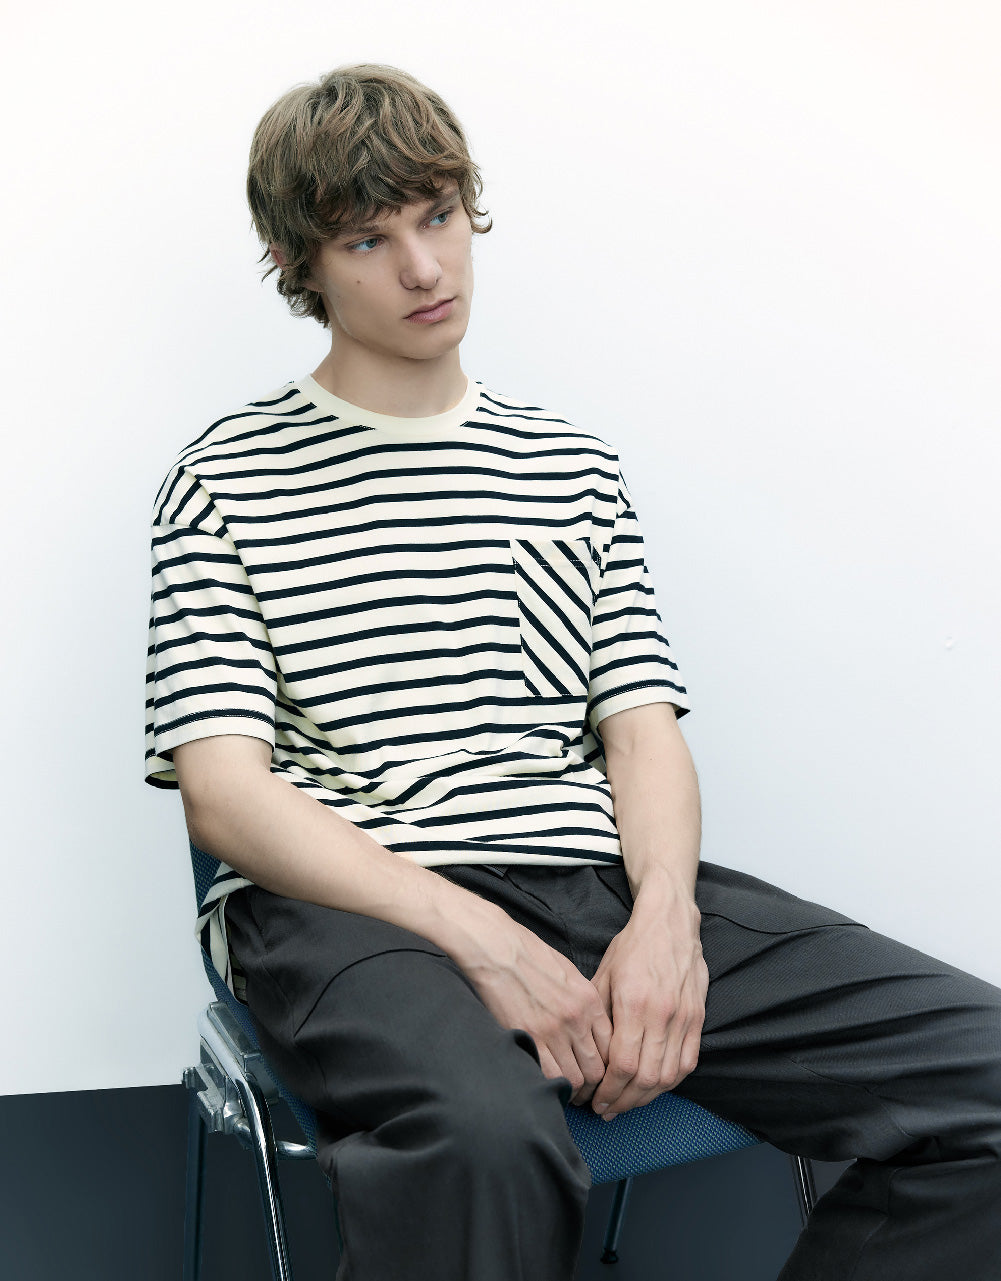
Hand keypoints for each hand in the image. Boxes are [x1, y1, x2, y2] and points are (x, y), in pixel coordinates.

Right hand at [460, 912, 613, 1101]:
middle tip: (586, 1093)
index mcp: (590, 1000)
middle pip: (597, 1068)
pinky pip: (550, 1075)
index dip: (608, 1067)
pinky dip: (553, 1086)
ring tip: (568, 1093)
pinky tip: (549, 1085)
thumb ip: (584, 1002)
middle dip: (594, 1086)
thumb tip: (589, 1029)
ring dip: (574, 1090)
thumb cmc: (530, 955)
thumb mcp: (569, 973)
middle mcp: (577, 1018)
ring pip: (576, 1078)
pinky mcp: (530, 1037)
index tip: (599, 1075)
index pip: (611, 1046)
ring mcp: (554, 1030)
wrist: (499, 948)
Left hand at [584, 893, 707, 1120]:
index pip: (623, 1064)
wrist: (669, 922)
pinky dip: (672, 1082)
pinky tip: (655, 1088)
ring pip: (669, 1075)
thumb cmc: (632, 946)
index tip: (596, 1101)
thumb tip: (588, 1055)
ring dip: (647, 1097)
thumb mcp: (604, 975)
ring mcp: (684, 1017)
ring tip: (628, 1104)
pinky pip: (689, 1062)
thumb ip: (599, 1016)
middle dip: (624, 1101)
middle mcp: (661, 1014)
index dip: (609, 1090)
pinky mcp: (698, 1017)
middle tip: (608, 1110)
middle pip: (646, 1077)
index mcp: (633, 1003)